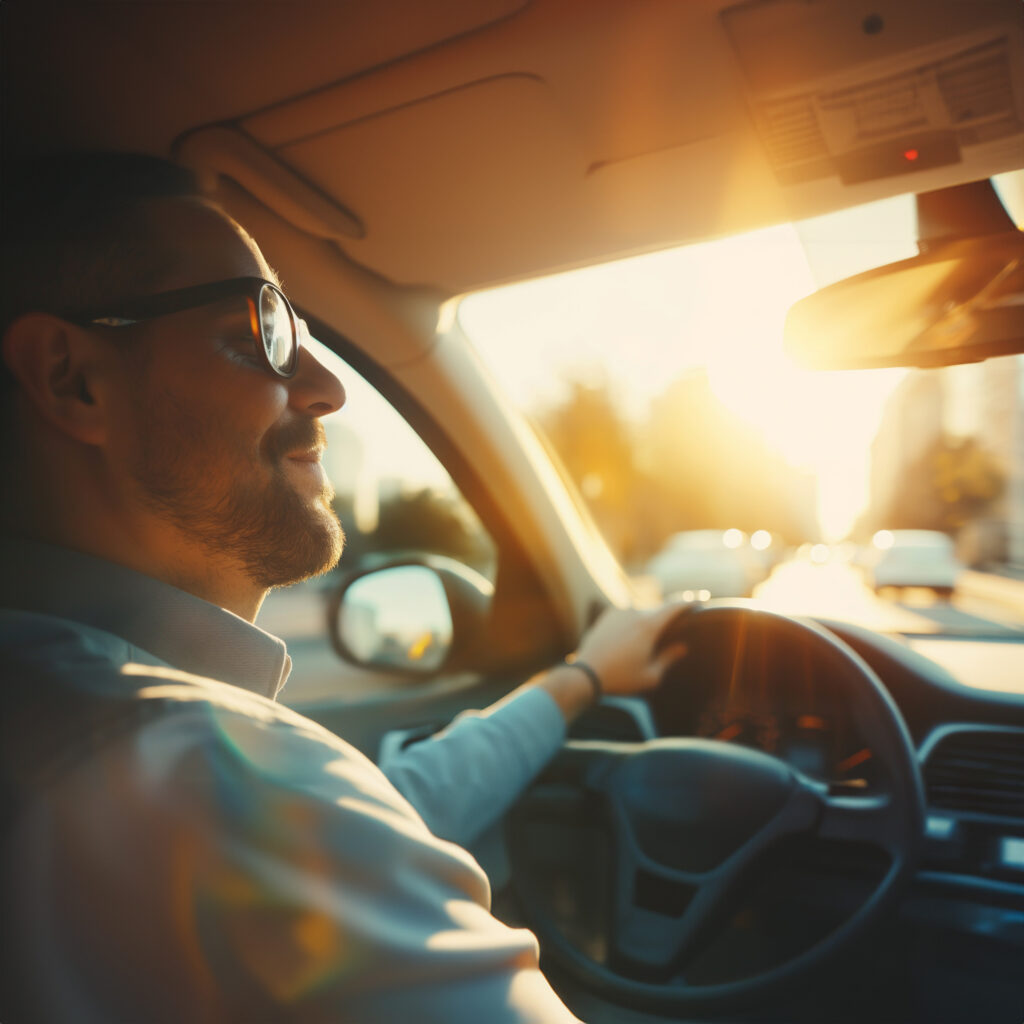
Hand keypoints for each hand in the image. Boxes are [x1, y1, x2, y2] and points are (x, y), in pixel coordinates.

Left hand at [573, 602, 689, 697]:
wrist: (586, 674)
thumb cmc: (620, 679)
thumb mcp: (650, 676)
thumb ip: (668, 659)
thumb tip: (682, 647)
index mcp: (648, 626)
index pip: (674, 607)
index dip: (688, 602)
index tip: (699, 601)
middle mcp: (634, 613)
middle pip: (657, 612)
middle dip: (664, 623)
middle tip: (666, 639)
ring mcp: (618, 612)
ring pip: (640, 615)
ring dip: (645, 626)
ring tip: (640, 647)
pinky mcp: (606, 615)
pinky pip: (626, 617)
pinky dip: (631, 626)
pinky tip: (626, 644)